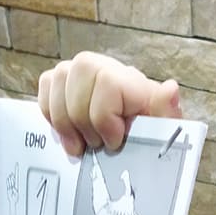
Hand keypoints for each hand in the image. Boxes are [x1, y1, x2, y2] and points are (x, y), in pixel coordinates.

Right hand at [39, 51, 181, 156]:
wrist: (136, 146)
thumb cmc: (147, 142)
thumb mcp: (162, 134)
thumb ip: (166, 114)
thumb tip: (169, 89)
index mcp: (132, 80)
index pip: (107, 81)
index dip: (104, 117)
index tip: (114, 141)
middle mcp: (107, 68)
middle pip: (78, 71)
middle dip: (81, 119)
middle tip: (94, 145)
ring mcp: (83, 73)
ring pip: (58, 76)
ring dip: (63, 120)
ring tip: (79, 145)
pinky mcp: (64, 83)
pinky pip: (46, 84)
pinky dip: (50, 112)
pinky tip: (66, 132)